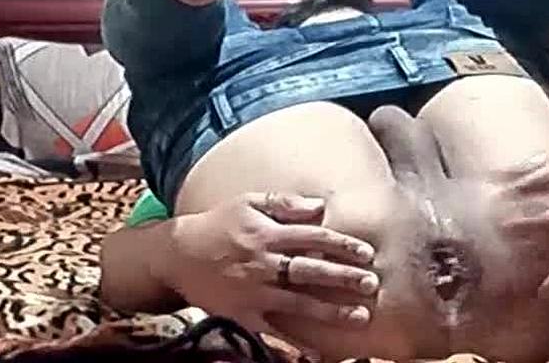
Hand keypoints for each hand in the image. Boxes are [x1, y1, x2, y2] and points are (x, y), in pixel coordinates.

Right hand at [161, 192, 379, 334]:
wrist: (177, 254)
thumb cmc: (218, 223)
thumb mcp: (248, 202)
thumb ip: (285, 203)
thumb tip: (321, 205)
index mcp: (266, 232)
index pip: (312, 237)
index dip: (341, 244)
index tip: (366, 252)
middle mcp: (262, 262)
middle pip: (309, 270)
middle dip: (343, 277)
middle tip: (371, 283)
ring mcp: (252, 291)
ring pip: (298, 302)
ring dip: (330, 311)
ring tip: (360, 316)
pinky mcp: (241, 314)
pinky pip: (272, 332)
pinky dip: (293, 344)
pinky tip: (316, 353)